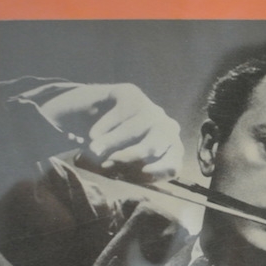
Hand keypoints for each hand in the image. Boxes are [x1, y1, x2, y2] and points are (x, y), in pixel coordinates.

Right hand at [39, 83, 182, 180]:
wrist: (104, 113)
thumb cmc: (118, 149)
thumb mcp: (125, 166)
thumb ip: (122, 170)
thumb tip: (109, 166)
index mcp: (170, 151)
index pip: (173, 164)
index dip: (160, 170)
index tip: (143, 171)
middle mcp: (167, 129)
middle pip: (155, 145)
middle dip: (130, 155)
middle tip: (108, 162)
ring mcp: (152, 110)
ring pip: (132, 129)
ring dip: (110, 142)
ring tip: (93, 150)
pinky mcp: (133, 94)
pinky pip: (117, 115)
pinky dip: (102, 128)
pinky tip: (93, 134)